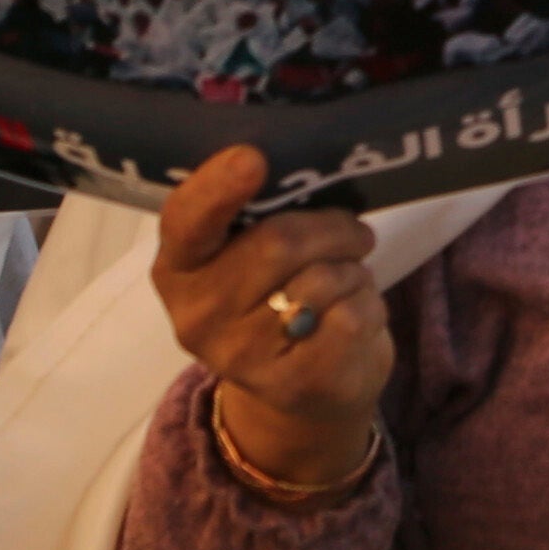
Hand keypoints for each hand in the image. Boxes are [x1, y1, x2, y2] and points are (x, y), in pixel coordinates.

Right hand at [155, 147, 391, 494]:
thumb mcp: (249, 253)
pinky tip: (353, 315)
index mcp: (178, 268)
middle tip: (353, 234)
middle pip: (278, 243)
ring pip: (324, 279)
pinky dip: (370, 304)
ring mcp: (242, 358)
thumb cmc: (279, 294)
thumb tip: (300, 168)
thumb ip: (258, 213)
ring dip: (353, 269)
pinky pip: (353, 316)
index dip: (217, 187)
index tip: (252, 158)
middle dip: (332, 228)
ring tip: (346, 281)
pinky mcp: (294, 385)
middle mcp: (197, 316)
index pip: (186, 221)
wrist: (304, 391)